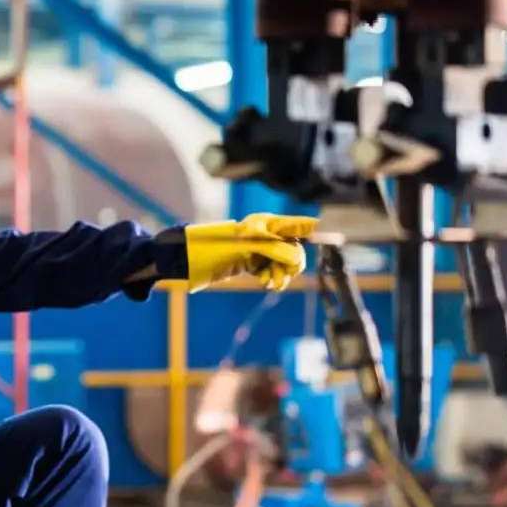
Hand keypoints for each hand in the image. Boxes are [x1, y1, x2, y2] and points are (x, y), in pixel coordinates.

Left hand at [184, 214, 316, 291]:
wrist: (182, 259)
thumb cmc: (208, 247)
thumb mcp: (242, 248)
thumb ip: (270, 249)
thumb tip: (296, 256)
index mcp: (261, 223)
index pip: (294, 225)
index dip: (308, 231)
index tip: (325, 238)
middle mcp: (261, 234)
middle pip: (292, 247)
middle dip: (291, 262)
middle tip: (282, 276)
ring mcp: (255, 249)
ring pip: (282, 262)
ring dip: (282, 273)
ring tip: (272, 283)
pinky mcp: (248, 262)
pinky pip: (270, 269)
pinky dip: (272, 277)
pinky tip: (267, 283)